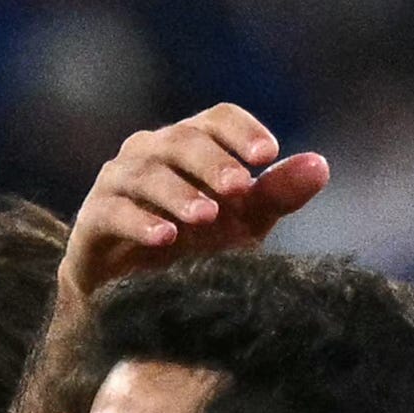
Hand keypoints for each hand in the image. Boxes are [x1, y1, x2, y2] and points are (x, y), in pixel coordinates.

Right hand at [61, 106, 328, 304]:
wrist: (143, 293)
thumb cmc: (199, 245)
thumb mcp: (246, 221)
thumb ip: (278, 194)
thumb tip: (320, 165)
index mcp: (191, 143)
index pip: (217, 118)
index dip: (241, 130)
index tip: (269, 154)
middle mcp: (150, 152)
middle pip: (180, 140)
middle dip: (212, 162)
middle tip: (242, 186)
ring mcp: (117, 183)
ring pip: (144, 173)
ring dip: (177, 192)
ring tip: (206, 215)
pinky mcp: (93, 221)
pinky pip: (111, 212)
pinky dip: (138, 222)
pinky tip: (165, 238)